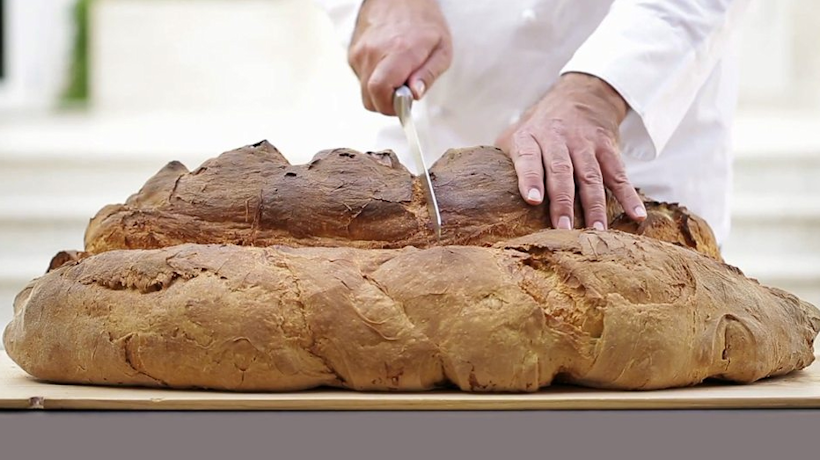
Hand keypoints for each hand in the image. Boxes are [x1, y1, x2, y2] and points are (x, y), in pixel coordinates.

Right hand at [349, 0, 451, 114]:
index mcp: (398, 51)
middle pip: (370, 99)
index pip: (380, 91)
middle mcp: (373, 52)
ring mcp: (359, 52)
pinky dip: (374, 81)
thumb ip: (428, 75)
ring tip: (397, 75)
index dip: (392, 107)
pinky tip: (387, 66)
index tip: (405, 104)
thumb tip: (414, 95)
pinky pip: (361, 80)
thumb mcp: (441, 49)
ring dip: (381, 92)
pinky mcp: (353, 53)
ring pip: (364, 92)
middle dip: (387, 104)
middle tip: (403, 93)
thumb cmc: (423, 22)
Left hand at [496, 73, 646, 229]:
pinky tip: (635, 215)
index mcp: (531, 139)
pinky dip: (628, 195)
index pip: (529, 158)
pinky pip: (619, 174)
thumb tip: (482, 194)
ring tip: (596, 232)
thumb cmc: (540, 126)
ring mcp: (585, 145)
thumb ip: (503, 160)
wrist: (581, 95)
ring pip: (591, 177)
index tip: (533, 199)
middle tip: (563, 228)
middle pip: (561, 172)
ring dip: (594, 206)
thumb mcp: (516, 134)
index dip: (531, 178)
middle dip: (563, 201)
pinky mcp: (607, 149)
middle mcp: (558, 140)